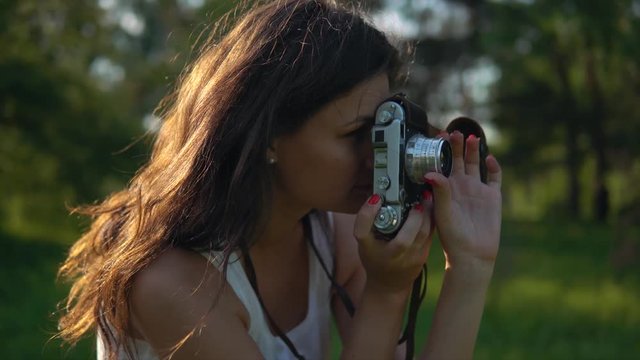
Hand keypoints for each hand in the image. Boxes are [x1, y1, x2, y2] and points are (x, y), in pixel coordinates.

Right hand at [352, 194, 434, 294]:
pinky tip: (429, 207)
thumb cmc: (374, 258)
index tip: (376, 198)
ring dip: (427, 212)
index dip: (370, 214)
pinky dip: (431, 218)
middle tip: (416, 194)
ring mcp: (414, 257)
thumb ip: (364, 222)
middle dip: (415, 212)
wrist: (389, 284)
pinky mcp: (425, 254)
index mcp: (372, 250)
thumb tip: (375, 198)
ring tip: (426, 196)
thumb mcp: (363, 243)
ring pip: (425, 232)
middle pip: (408, 234)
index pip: (369, 233)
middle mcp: (396, 256)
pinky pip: (430, 234)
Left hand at [424, 130, 502, 269]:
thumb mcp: (443, 212)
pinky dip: (493, 167)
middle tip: (455, 132)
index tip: (439, 137)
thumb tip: (430, 172)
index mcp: (446, 189)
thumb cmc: (452, 237)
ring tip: (472, 138)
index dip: (441, 151)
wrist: (472, 254)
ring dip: (473, 151)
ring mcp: (477, 190)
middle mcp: (461, 186)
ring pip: (475, 164)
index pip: (442, 164)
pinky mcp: (492, 197)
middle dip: (457, 146)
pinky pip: (494, 177)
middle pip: (458, 160)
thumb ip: (440, 191)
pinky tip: (489, 159)